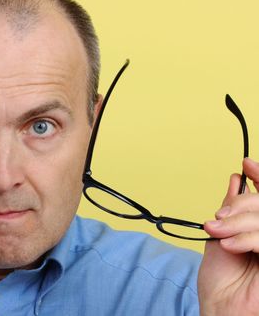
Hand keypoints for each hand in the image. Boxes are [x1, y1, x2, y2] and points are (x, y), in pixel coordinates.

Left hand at [199, 158, 258, 314]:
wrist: (221, 310)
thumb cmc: (223, 281)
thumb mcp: (223, 236)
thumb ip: (232, 211)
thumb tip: (236, 180)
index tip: (245, 164)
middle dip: (241, 204)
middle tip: (217, 219)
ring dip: (239, 222)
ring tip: (217, 233)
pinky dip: (248, 238)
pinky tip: (230, 245)